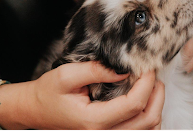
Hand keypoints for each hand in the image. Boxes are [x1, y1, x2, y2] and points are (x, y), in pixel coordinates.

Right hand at [20, 61, 164, 129]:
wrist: (35, 111)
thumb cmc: (48, 92)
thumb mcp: (67, 74)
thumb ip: (96, 70)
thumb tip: (124, 69)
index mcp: (93, 121)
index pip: (133, 104)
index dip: (146, 83)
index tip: (148, 66)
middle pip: (147, 120)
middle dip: (157, 94)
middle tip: (152, 74)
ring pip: (148, 130)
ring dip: (156, 107)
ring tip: (151, 86)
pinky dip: (149, 118)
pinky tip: (145, 101)